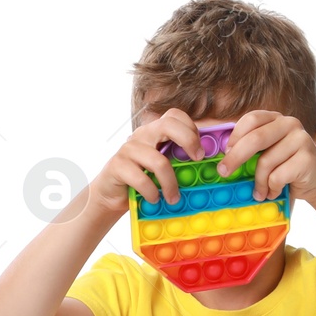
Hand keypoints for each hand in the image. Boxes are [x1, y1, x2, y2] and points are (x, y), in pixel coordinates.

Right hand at [89, 107, 207, 214]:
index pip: (174, 115)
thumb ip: (176, 160)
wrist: (110, 194)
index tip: (200, 152)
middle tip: (197, 160)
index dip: (191, 129)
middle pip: (167, 125)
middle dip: (188, 140)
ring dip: (170, 184)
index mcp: (154, 132)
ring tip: (173, 199)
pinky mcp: (117, 165)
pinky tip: (154, 199)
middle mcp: (141, 135)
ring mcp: (128, 149)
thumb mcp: (161, 167)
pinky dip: (152, 193)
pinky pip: (141, 179)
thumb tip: (205, 164)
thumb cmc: (141, 180)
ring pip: (158, 161)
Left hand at [221, 111, 315, 207]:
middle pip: (255, 139)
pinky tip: (274, 191)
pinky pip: (277, 176)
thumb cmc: (286, 169)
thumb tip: (222, 159)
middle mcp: (290, 124)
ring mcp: (301, 139)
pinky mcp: (307, 158)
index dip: (235, 136)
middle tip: (224, 173)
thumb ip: (250, 148)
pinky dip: (271, 188)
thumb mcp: (267, 154)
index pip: (251, 119)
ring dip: (258, 182)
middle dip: (235, 158)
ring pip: (265, 162)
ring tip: (260, 192)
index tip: (225, 153)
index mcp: (277, 119)